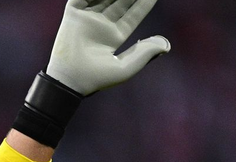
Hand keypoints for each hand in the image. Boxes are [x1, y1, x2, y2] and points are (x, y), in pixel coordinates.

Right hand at [46, 0, 169, 94]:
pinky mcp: (73, 14)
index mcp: (114, 36)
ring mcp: (88, 19)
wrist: (69, 80)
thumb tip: (166, 44)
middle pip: (121, 0)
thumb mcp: (126, 68)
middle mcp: (102, 25)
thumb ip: (145, 54)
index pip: (133, 14)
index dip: (145, 3)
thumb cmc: (95, 79)